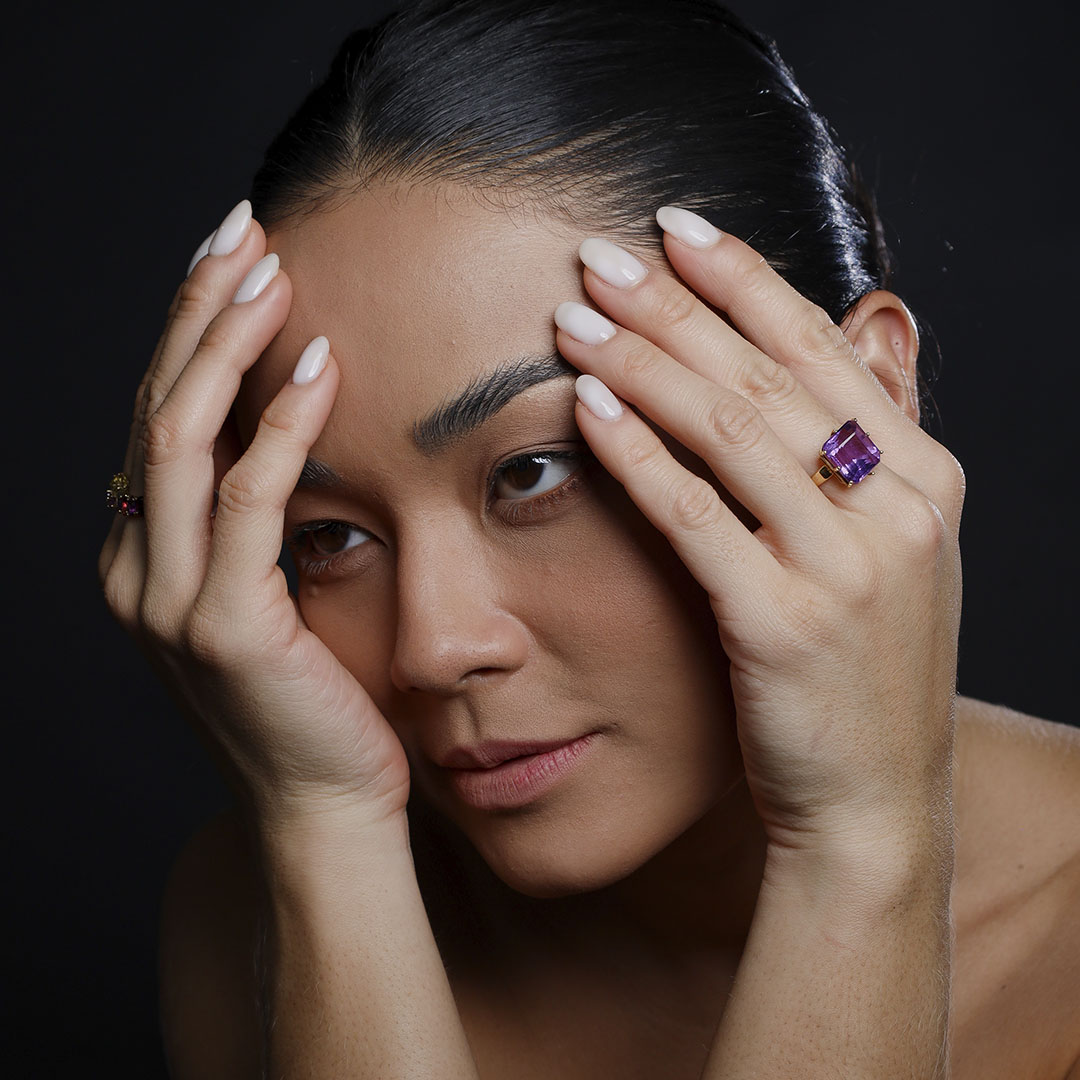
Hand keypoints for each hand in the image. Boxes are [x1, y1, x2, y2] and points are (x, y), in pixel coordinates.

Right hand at [98, 201, 410, 831]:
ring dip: (225, 342)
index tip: (232, 259)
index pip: (158, 415)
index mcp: (143, 555)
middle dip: (195, 309)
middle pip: (156, 405)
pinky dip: (282, 425)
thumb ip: (253, 523)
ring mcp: (166, 598)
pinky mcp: (223, 626)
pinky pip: (251, 499)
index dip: (188, 330)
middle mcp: (135, 567)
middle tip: (241, 230)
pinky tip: (322, 365)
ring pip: (181, 435)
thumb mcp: (268, 596)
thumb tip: (279, 436)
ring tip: (270, 268)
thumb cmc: (314, 699)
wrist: (324, 804)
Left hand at [554, 208, 962, 873]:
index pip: (824, 347)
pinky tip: (585, 407)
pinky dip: (637, 454)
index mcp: (925, 477)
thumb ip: (878, 439)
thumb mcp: (895, 550)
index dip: (744, 278)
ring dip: (644, 361)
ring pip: (730, 430)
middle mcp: (898, 509)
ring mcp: (847, 568)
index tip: (674, 227)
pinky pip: (696, 516)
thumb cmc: (863, 670)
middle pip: (768, 374)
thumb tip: (871, 324)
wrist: (875, 799)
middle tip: (599, 254)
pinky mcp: (784, 625)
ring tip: (575, 315)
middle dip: (676, 303)